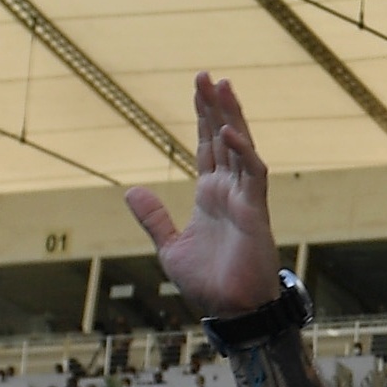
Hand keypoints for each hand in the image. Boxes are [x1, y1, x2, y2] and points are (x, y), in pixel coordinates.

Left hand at [123, 76, 281, 319]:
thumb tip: (131, 191)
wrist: (230, 311)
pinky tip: (229, 132)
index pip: (207, 148)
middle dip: (216, 107)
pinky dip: (242, 153)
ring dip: (232, 118)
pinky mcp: (255, 213)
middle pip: (224, 139)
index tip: (199, 87)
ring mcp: (244, 200)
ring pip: (240, 149)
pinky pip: (252, 175)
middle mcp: (229, 192)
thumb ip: (153, 217)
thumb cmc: (207, 283)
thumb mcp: (168, 246)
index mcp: (210, 197)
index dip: (204, 118)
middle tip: (208, 75)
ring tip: (223, 87)